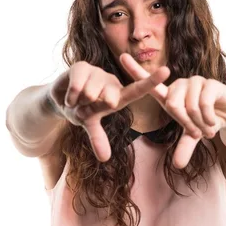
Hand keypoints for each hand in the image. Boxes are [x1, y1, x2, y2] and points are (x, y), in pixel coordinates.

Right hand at [49, 60, 170, 161]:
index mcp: (117, 96)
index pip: (137, 90)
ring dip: (79, 102)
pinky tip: (69, 96)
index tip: (166, 70)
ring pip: (91, 93)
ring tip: (76, 100)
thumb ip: (98, 138)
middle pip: (109, 99)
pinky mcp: (81, 66)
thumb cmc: (80, 110)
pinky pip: (78, 86)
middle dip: (93, 107)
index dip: (151, 81)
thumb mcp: (90, 124)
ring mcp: (97, 72)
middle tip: (85, 106)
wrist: (58, 99)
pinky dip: (71, 96)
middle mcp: (110, 82)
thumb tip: (104, 158)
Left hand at [119, 53, 225, 168]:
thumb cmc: (207, 121)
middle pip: (171, 104)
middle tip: (196, 132)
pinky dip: (207, 119)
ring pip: (189, 106)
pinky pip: (203, 104)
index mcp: (171, 95)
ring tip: (207, 128)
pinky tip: (213, 123)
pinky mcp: (211, 84)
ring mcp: (196, 82)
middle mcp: (181, 85)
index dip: (135, 70)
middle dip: (185, 123)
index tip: (122, 56)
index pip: (150, 83)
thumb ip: (184, 147)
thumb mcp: (194, 136)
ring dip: (199, 123)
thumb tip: (178, 165)